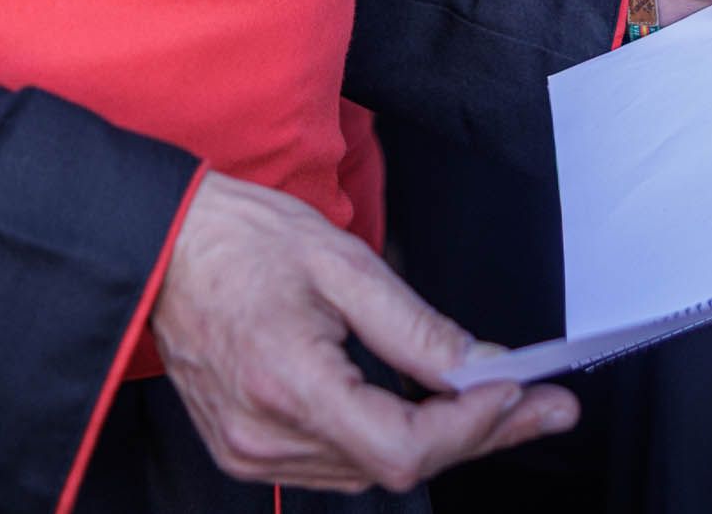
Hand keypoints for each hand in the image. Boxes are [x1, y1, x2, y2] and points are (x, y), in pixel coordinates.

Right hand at [150, 173, 576, 493]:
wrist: (162, 249)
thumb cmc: (243, 240)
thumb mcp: (342, 264)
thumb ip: (415, 327)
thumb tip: (482, 366)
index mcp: (287, 382)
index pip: (401, 447)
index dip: (471, 428)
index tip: (521, 391)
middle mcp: (264, 435)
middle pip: (397, 465)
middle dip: (480, 434)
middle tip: (548, 406)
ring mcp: (250, 452)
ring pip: (372, 470)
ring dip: (441, 440)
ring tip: (500, 404)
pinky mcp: (246, 451)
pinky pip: (338, 463)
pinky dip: (391, 439)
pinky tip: (430, 410)